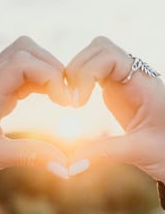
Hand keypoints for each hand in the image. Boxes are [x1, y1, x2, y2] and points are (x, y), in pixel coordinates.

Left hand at [0, 36, 69, 198]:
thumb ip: (31, 156)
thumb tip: (66, 167)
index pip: (21, 63)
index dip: (50, 76)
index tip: (66, 102)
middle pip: (25, 49)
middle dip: (52, 68)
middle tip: (66, 97)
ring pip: (25, 56)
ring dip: (48, 71)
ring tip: (62, 97)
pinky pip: (23, 71)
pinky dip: (41, 79)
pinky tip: (50, 97)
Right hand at [66, 36, 164, 181]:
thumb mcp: (141, 151)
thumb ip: (105, 153)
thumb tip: (70, 164)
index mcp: (143, 84)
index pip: (108, 55)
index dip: (86, 72)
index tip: (77, 102)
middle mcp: (133, 76)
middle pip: (98, 48)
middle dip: (77, 70)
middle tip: (70, 102)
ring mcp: (124, 81)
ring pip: (94, 57)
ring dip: (76, 73)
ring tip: (71, 101)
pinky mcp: (117, 90)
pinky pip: (95, 72)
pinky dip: (80, 81)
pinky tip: (78, 102)